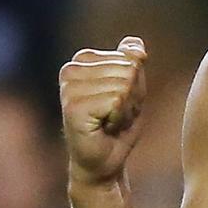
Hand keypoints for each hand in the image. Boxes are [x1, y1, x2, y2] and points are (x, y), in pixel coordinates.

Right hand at [59, 36, 148, 186]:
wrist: (104, 160)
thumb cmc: (117, 123)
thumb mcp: (133, 87)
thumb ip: (134, 62)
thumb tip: (137, 47)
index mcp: (82, 60)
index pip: (131, 57)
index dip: (135, 84)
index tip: (119, 101)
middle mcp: (71, 70)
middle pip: (129, 70)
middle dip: (132, 97)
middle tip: (115, 114)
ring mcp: (70, 88)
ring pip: (124, 85)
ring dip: (126, 109)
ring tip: (110, 121)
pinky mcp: (74, 107)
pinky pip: (117, 101)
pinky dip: (120, 118)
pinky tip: (105, 128)